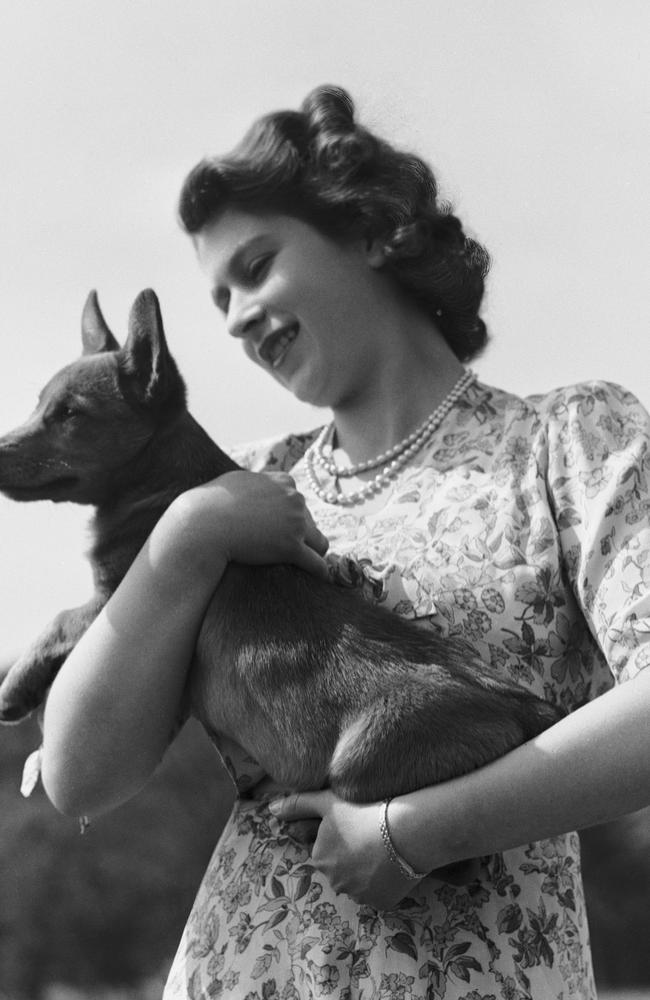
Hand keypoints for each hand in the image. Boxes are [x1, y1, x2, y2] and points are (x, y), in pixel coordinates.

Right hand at [165, 471, 329, 579]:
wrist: (203, 524)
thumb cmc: (211, 504)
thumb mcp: (236, 482)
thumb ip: (253, 483)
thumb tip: (254, 482)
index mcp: (282, 481)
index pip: (296, 500)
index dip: (289, 516)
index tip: (280, 528)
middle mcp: (294, 499)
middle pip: (308, 520)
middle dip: (299, 534)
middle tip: (285, 550)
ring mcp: (295, 523)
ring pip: (318, 542)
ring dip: (312, 552)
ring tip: (306, 565)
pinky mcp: (291, 548)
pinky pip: (316, 563)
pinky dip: (319, 572)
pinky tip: (320, 580)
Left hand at [269, 789, 422, 909]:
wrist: (405, 830)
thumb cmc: (363, 811)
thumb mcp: (327, 802)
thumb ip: (298, 805)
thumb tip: (271, 810)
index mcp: (319, 859)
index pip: (327, 851)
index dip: (343, 838)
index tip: (357, 827)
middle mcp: (335, 883)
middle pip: (342, 868)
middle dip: (353, 856)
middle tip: (372, 837)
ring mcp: (358, 896)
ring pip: (360, 882)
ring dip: (368, 871)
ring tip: (385, 848)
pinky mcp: (381, 904)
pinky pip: (379, 894)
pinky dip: (384, 882)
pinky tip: (393, 864)